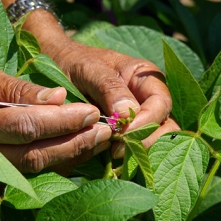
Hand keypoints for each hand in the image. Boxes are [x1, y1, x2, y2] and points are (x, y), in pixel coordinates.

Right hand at [0, 59, 111, 173]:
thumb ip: (17, 90)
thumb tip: (57, 98)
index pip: (24, 126)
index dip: (61, 121)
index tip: (91, 112)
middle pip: (34, 155)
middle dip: (74, 142)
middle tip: (105, 130)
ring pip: (37, 169)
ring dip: (73, 156)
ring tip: (100, 140)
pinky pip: (34, 174)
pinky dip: (61, 163)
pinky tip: (82, 150)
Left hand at [51, 43, 180, 157]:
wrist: (57, 68)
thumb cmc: (74, 62)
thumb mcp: (89, 69)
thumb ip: (108, 87)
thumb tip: (127, 115)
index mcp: (146, 80)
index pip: (160, 104)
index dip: (147, 121)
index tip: (121, 132)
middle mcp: (148, 101)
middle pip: (164, 127)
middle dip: (144, 140)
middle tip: (116, 149)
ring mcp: (138, 119)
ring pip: (153, 142)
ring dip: (136, 151)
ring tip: (111, 154)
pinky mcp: (124, 135)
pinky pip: (134, 150)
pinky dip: (125, 157)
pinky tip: (108, 158)